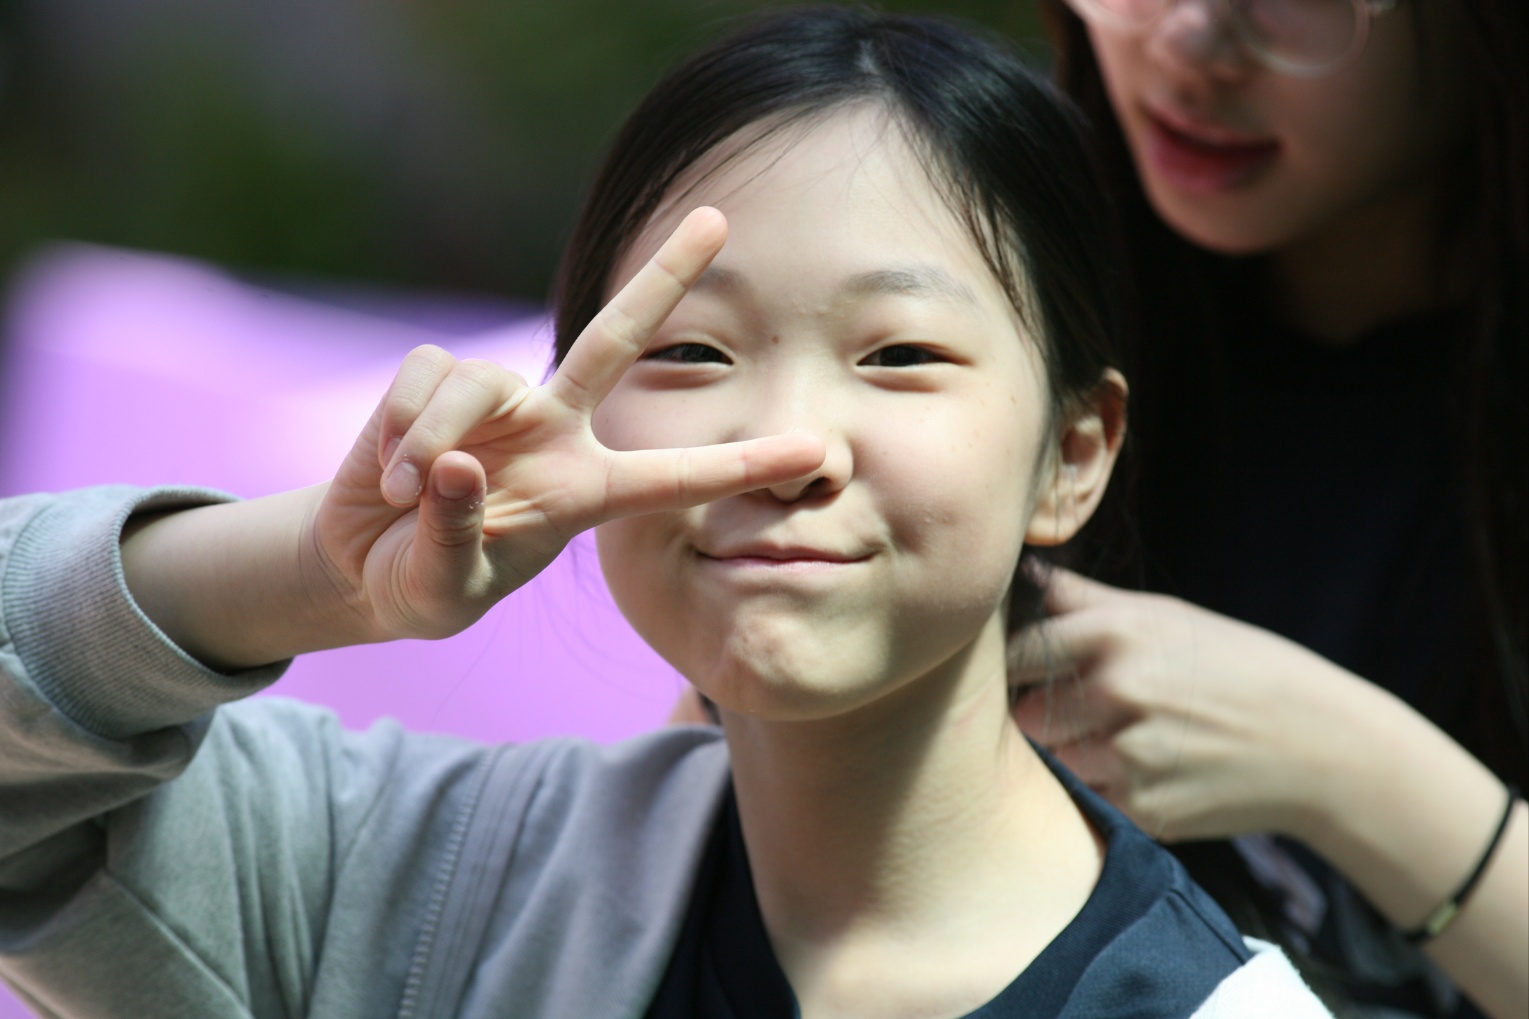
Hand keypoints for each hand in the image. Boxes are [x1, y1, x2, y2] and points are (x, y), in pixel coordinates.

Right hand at [310, 207, 824, 642]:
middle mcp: (555, 431)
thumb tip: (457, 461)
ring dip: (435, 439)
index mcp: (585, 492)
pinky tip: (389, 473)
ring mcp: (500, 401)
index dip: (741, 464)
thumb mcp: (445, 587)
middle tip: (718, 220)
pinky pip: (428, 378)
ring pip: (483, 381)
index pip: (675, 477)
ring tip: (405, 496)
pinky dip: (400, 427)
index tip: (813, 449)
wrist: (364, 561)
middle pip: (617, 339)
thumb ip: (456, 536)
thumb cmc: (424, 583)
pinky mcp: (436, 379)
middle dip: (664, 278)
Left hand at [1010, 567, 1358, 842]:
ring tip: (1127, 745)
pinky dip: (1109, 791)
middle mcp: (1118, 690)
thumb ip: (1089, 601)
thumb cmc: (1241, 669)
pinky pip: (1092, 798)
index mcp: (1117, 633)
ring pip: (1055, 761)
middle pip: (1029, 713)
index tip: (1034, 676)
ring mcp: (1130, 753)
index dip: (1022, 668)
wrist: (1324, 747)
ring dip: (1075, 757)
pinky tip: (1155, 774)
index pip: (1021, 654)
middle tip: (1088, 716)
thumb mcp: (1170, 617)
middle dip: (1046, 717)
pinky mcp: (1145, 807)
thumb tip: (1029, 572)